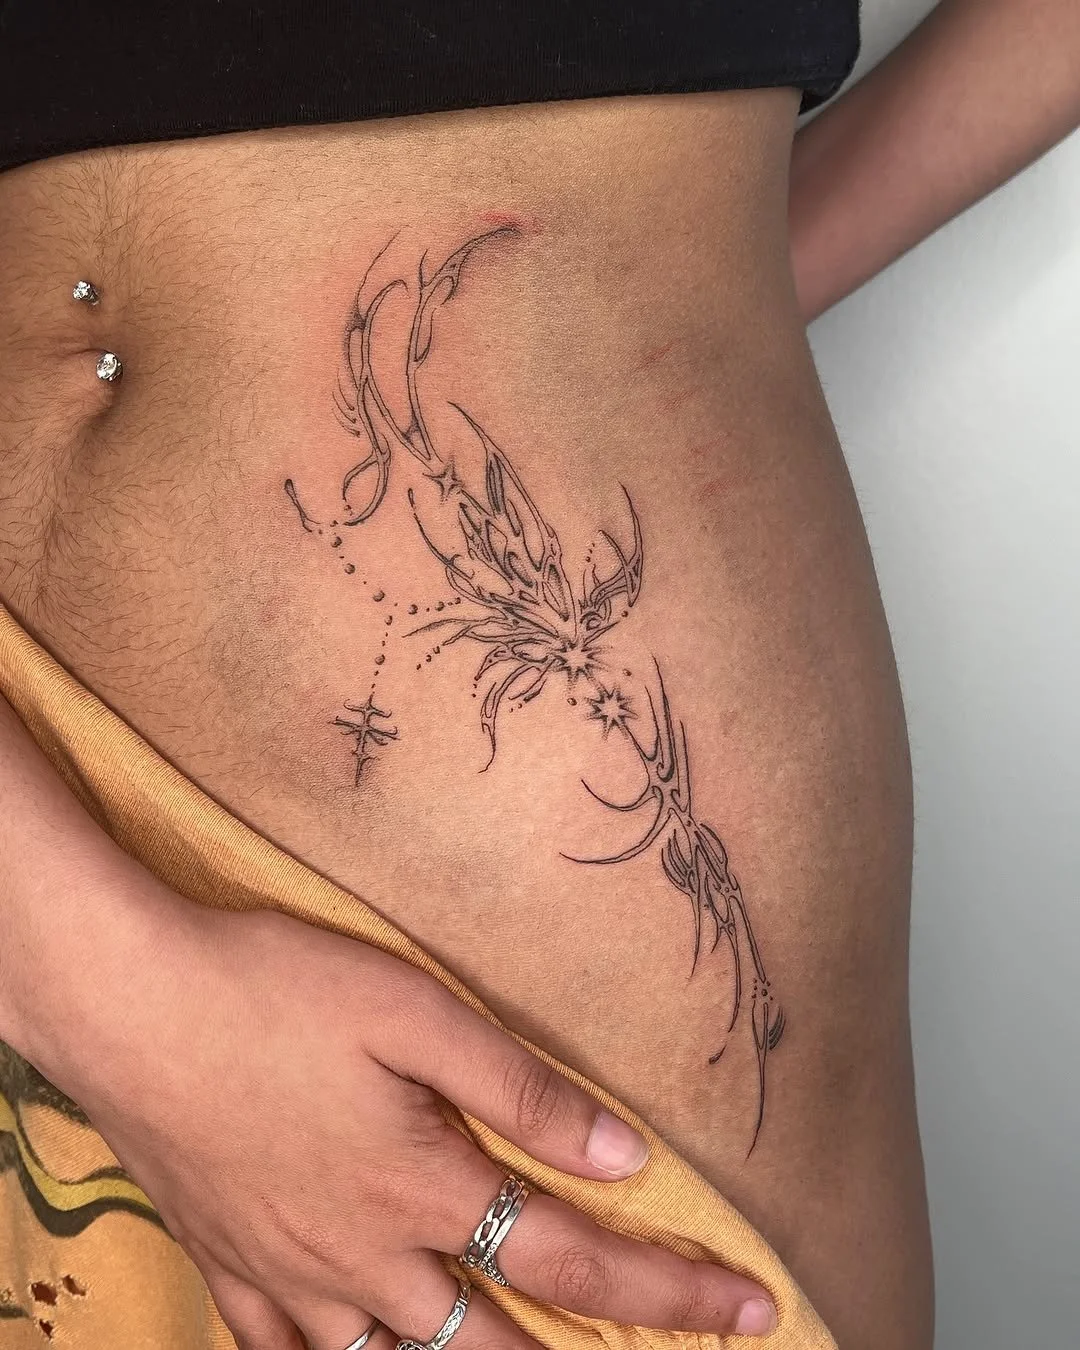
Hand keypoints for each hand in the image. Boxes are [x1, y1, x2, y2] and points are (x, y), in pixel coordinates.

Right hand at [64, 899, 775, 1349]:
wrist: (130, 1002)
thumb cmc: (275, 988)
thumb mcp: (413, 1012)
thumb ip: (519, 1086)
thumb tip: (621, 1153)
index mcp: (424, 1187)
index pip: (575, 1259)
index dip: (672, 1290)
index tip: (753, 1307)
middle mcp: (367, 1256)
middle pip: (497, 1344)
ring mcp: (291, 1274)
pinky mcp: (228, 1263)